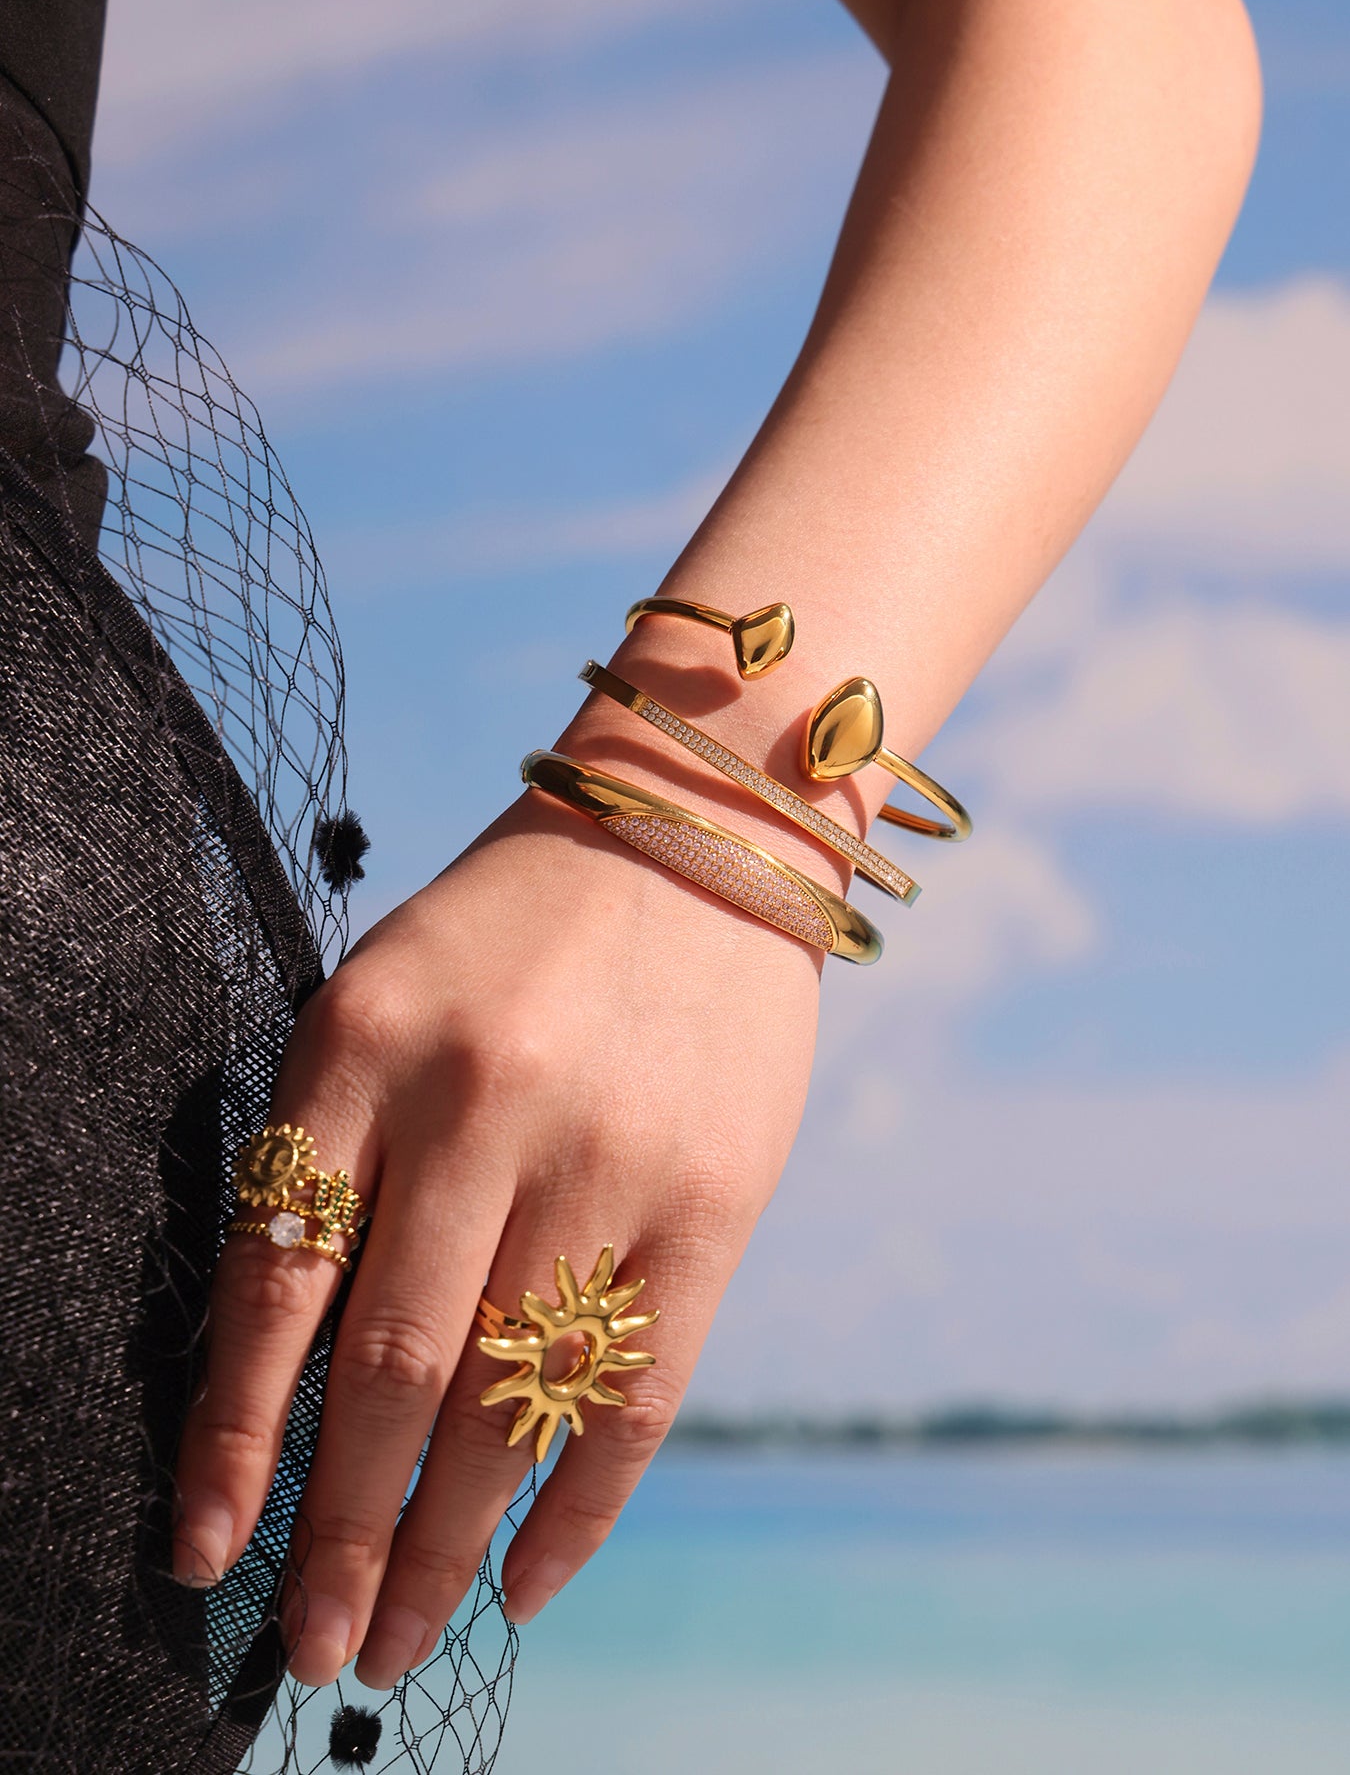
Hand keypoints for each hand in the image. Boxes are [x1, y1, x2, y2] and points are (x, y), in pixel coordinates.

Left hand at [169, 781, 820, 1689]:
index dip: (233, 1439)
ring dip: (445, 1548)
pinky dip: (579, 1509)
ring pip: (512, 1401)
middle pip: (394, 1369)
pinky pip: (639, 1391)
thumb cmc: (509, 935)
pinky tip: (528, 1586)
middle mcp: (482, 1104)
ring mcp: (607, 1157)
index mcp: (362, 1043)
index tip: (204, 1556)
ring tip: (395, 1644)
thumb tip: (283, 1376)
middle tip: (311, 1650)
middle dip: (340, 1534)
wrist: (690, 838)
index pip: (275, 1280)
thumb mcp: (379, 1000)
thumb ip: (332, 1156)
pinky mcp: (714, 1201)